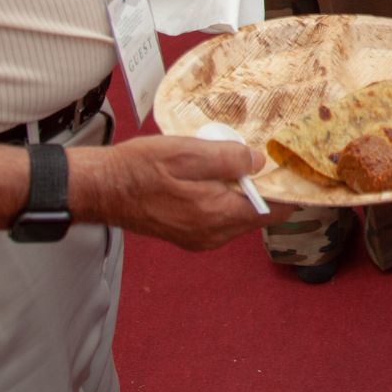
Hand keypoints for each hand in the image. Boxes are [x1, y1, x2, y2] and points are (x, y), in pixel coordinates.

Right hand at [71, 136, 268, 250]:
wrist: (101, 189)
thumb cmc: (138, 169)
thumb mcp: (186, 152)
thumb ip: (227, 158)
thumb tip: (258, 162)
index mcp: (216, 216)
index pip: (272, 210)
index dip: (286, 188)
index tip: (290, 166)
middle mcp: (212, 235)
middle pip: (257, 213)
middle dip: (262, 187)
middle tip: (259, 156)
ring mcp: (200, 239)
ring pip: (239, 216)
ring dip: (241, 191)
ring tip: (233, 162)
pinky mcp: (189, 235)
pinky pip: (221, 218)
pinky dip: (225, 199)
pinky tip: (213, 176)